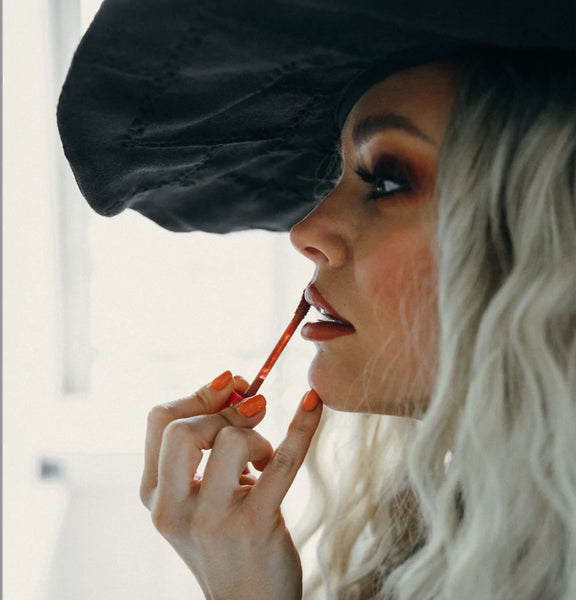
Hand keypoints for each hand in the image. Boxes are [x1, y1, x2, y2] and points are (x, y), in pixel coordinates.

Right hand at [140, 370, 321, 599]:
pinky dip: (301, 426)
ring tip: (264, 458)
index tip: (230, 386)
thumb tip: (236, 389)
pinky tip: (312, 404)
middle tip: (256, 411)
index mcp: (155, 495)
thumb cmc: (226, 539)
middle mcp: (173, 510)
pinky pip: (283, 461)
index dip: (198, 395)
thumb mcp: (197, 498)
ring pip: (230, 441)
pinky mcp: (253, 526)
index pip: (160, 421)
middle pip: (184, 429)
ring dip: (257, 436)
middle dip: (225, 411)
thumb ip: (203, 449)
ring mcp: (211, 521)